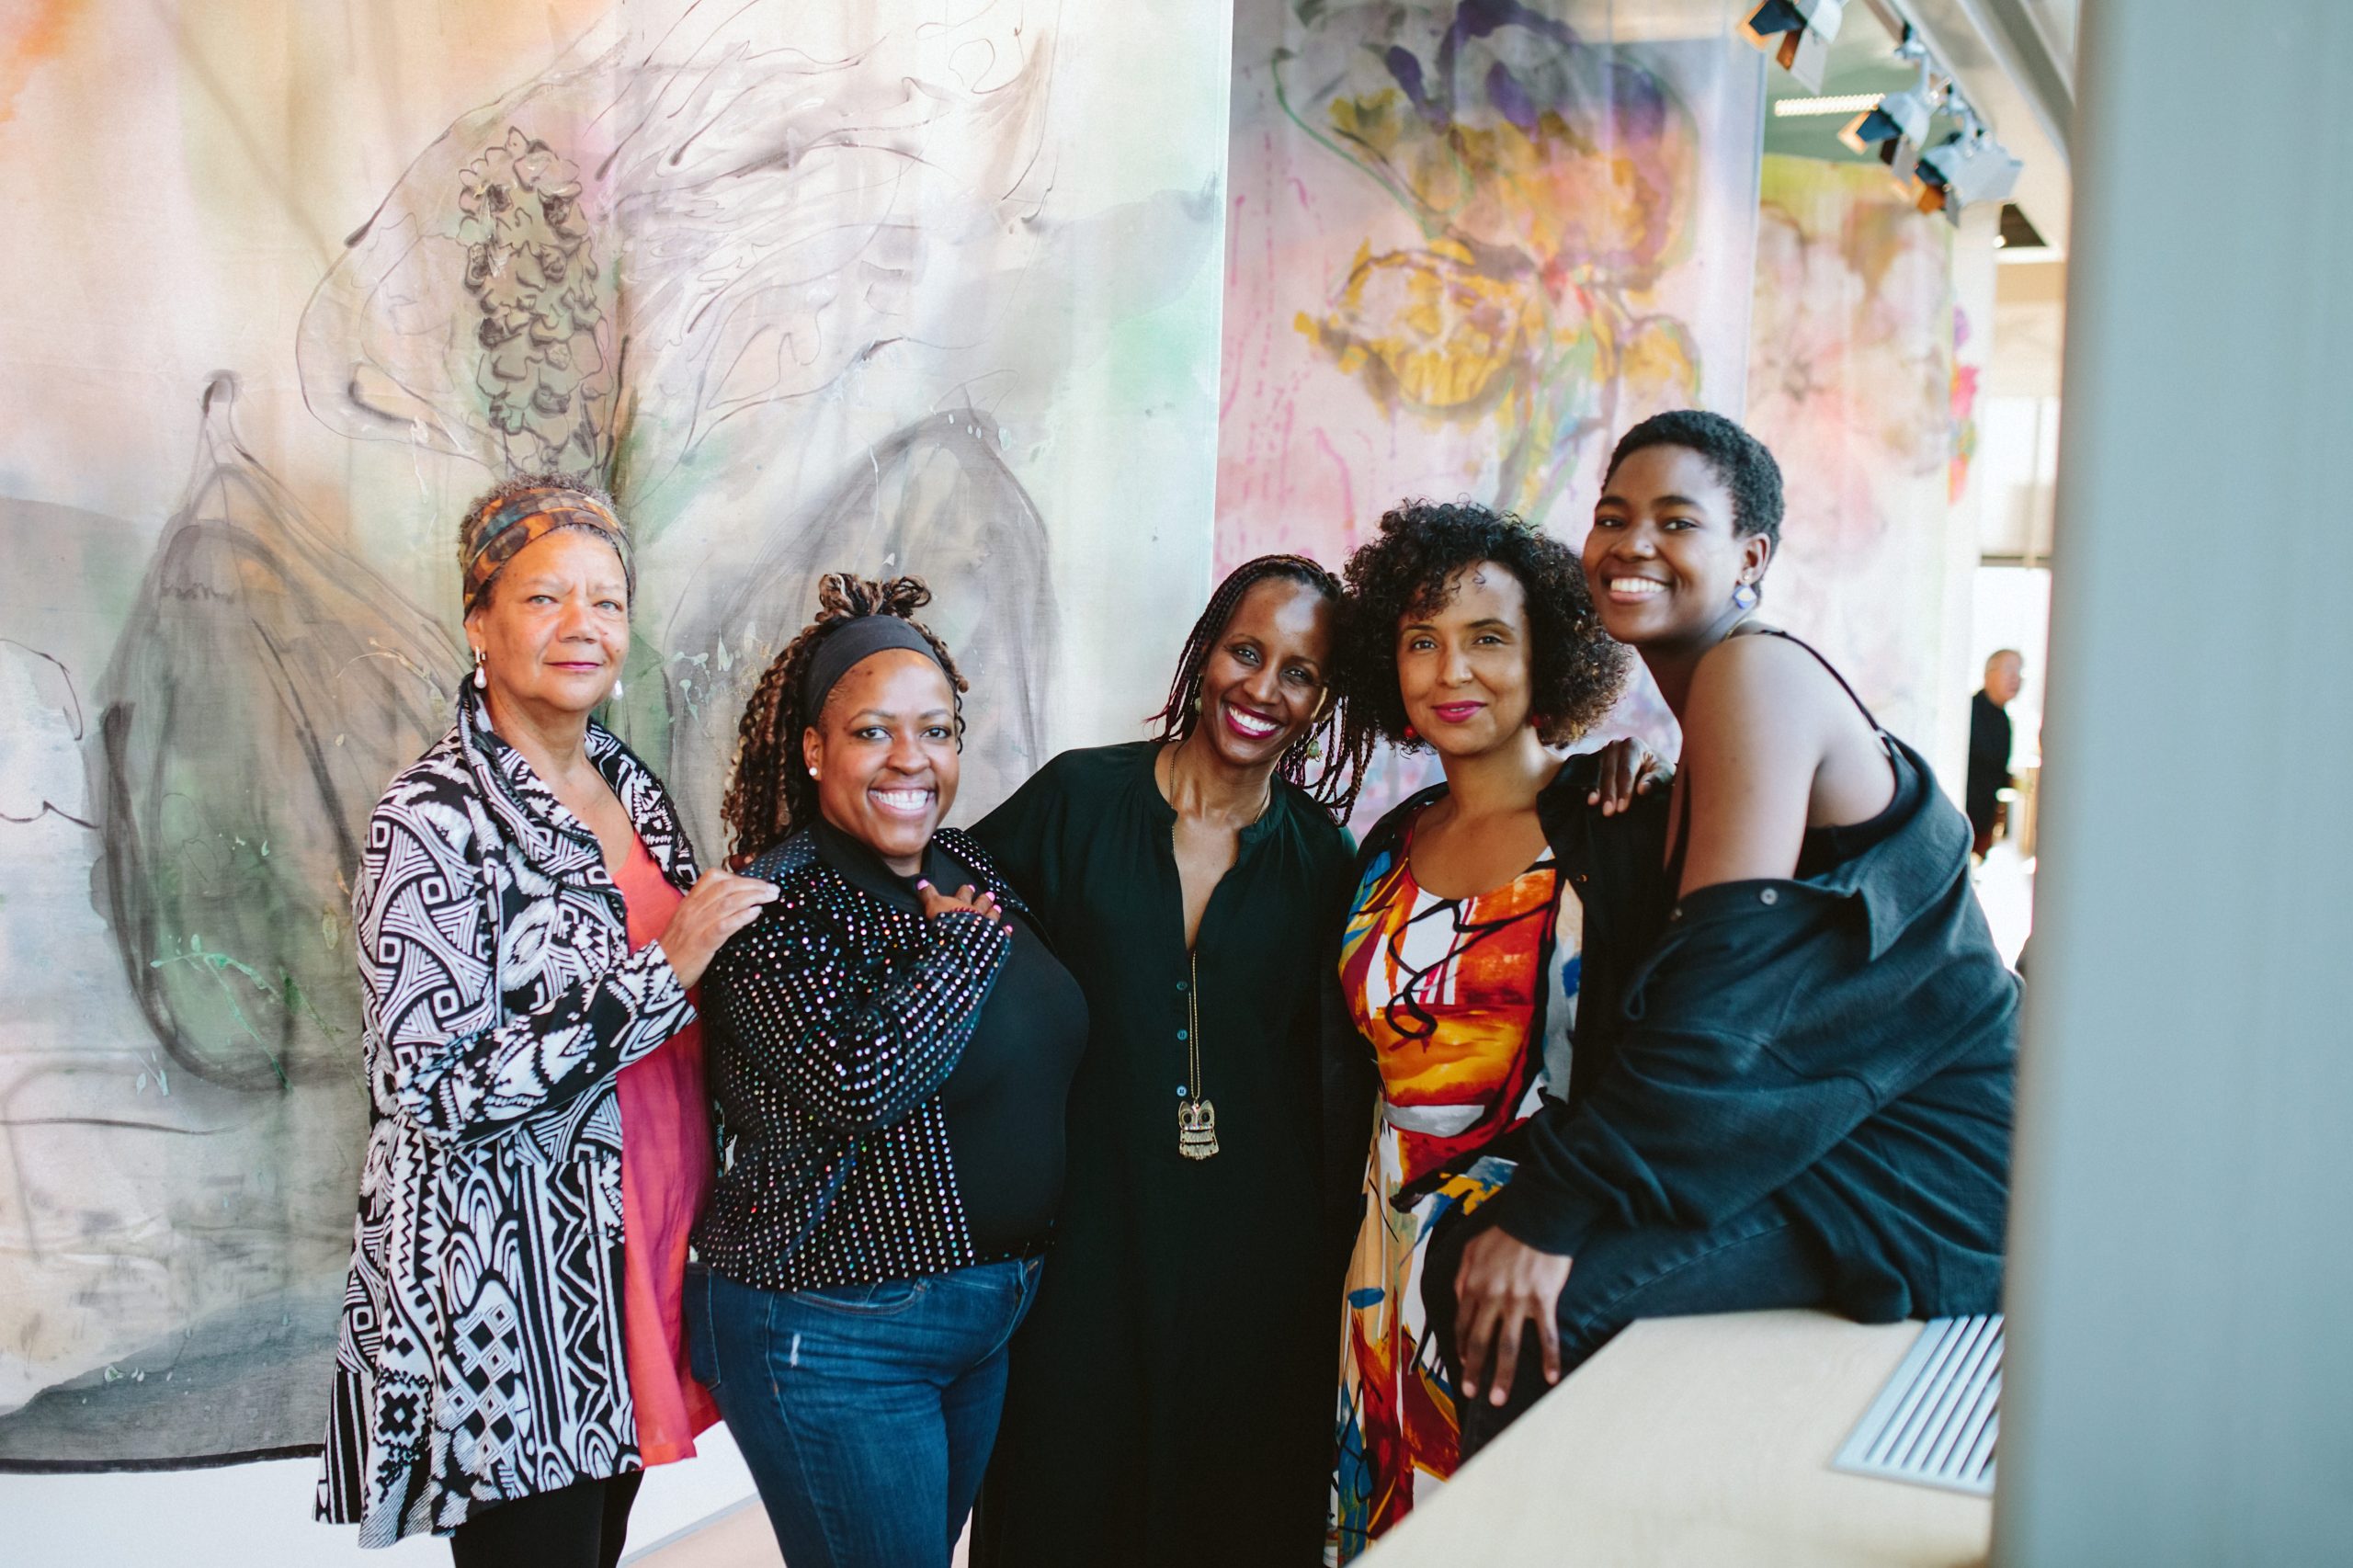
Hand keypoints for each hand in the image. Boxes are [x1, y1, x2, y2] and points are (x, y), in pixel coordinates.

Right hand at [657, 869, 779, 987]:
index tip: (756, 883)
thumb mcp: (688, 921)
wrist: (659, 971)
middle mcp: (693, 909)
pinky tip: (756, 912)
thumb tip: (734, 902)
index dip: (738, 877)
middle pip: (727, 887)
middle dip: (753, 885)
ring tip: (771, 896)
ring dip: (754, 896)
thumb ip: (706, 909)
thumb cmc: (677, 948)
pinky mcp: (702, 942)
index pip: (714, 877)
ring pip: (728, 902)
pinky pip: (724, 925)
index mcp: (689, 901)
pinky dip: (742, 917)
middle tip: (773, 889)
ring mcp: (697, 924)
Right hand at [917, 880, 1007, 929]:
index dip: (965, 891)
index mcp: (961, 904)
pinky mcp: (993, 938)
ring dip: (994, 912)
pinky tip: (1008, 929)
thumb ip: (928, 894)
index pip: (963, 895)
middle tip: (990, 894)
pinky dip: (1005, 931)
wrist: (960, 938)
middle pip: (981, 903)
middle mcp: (975, 912)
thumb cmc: (946, 921)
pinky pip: (1001, 934)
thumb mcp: (933, 905)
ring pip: (992, 916)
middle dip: (985, 899)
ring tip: (998, 908)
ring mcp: (985, 925)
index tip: (968, 887)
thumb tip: (920, 881)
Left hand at [1453, 1226, 1573, 1407]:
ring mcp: (1516, 1301)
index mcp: (1472, 1285)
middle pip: (1480, 1341)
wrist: (1537, 1219)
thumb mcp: (1472, 1250)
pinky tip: (1551, 1377)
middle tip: (1473, 1393)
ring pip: (1507, 1346)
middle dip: (1474, 1371)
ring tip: (1500, 1398)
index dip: (1461, 1347)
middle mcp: (1491, 1297)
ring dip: (1503, 1375)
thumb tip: (1459, 1298)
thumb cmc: (1506, 1233)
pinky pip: (1545, 1335)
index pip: (1463, 1324)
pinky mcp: (1542, 1300)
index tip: (1463, 1363)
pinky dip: (1549, 1358)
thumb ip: (1463, 1275)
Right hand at [1588, 736, 1669, 816]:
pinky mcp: (1600, 762)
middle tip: (1609, 812)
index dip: (1624, 789)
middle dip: (1610, 793)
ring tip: (1601, 809)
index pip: (1626, 770)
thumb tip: (1642, 789)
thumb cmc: (1659, 769)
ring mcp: (1605, 753)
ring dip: (1601, 793)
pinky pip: (1595, 777)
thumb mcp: (1665, 773)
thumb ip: (1656, 780)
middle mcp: (1616, 746)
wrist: (1650, 764)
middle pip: (1611, 772)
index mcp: (1633, 745)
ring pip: (1601, 775)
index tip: (1622, 808)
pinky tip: (1592, 801)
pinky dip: (1594, 790)